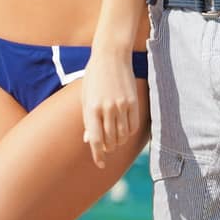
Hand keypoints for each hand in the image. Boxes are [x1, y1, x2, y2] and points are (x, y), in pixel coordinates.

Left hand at [81, 50, 141, 169]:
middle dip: (108, 149)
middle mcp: (106, 109)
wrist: (111, 56)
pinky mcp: (133, 101)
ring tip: (114, 141)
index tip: (100, 164)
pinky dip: (129, 133)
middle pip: (110, 140)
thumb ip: (88, 120)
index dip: (98, 155)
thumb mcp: (85, 97)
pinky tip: (124, 131)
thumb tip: (89, 140)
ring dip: (118, 142)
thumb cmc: (94, 77)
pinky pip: (133, 125)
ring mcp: (121, 105)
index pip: (95, 140)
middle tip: (106, 150)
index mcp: (91, 108)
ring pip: (123, 135)